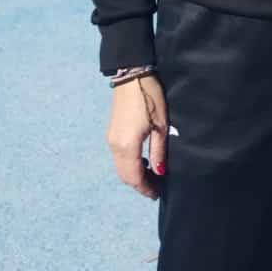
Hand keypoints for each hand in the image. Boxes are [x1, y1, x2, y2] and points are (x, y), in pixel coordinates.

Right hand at [106, 74, 168, 199]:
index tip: (157, 194)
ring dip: (133, 175)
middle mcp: (114, 146)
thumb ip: (159, 150)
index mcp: (127, 146)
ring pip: (120, 167)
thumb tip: (159, 172)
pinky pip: (118, 157)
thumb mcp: (160, 124)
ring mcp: (110, 139)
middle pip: (124, 175)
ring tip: (152, 175)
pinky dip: (128, 165)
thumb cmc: (150, 97)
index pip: (134, 177)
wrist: (132, 75)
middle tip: (156, 188)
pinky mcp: (111, 133)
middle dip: (139, 184)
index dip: (145, 188)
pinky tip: (142, 161)